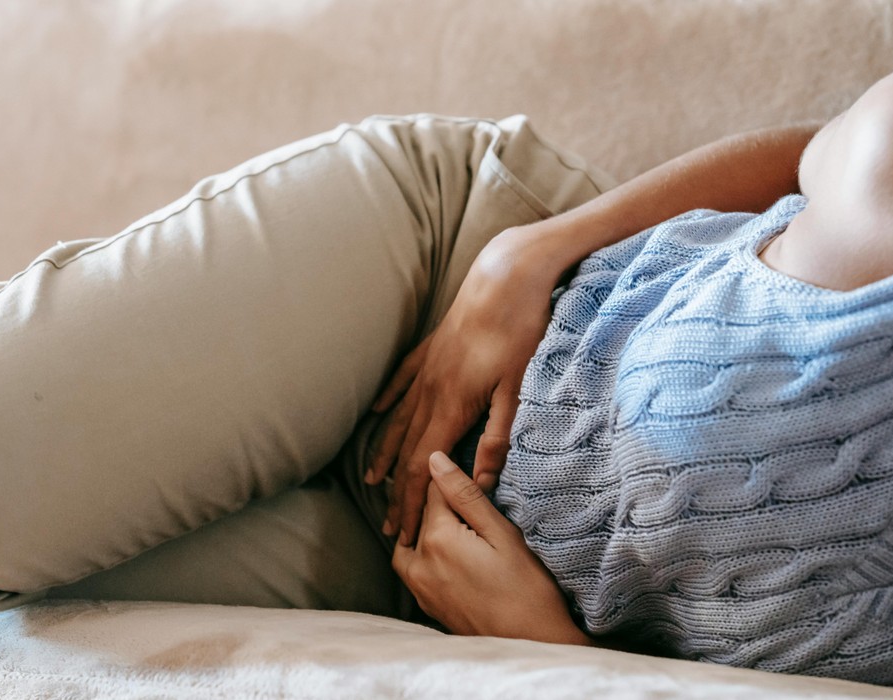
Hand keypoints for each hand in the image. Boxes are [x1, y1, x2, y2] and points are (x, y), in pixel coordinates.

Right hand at [367, 222, 567, 544]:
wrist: (507, 273)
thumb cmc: (520, 329)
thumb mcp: (517, 387)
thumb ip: (497, 435)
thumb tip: (481, 480)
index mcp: (451, 405)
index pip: (422, 466)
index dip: (409, 502)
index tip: (401, 531)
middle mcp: (430, 389)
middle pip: (406, 450)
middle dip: (396, 491)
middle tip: (387, 526)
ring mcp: (427, 368)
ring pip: (398, 419)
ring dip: (385, 453)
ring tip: (372, 480)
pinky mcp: (433, 348)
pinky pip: (401, 381)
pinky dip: (388, 403)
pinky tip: (377, 414)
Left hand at [391, 452, 589, 643]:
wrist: (533, 645)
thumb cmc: (528, 589)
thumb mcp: (503, 534)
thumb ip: (465, 495)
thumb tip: (435, 460)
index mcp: (437, 538)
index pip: (432, 490)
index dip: (451, 478)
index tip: (468, 475)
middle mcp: (419, 563)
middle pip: (420, 516)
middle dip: (440, 504)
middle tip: (469, 502)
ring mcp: (420, 588)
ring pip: (409, 543)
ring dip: (425, 530)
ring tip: (455, 527)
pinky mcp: (427, 605)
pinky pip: (412, 570)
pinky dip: (423, 555)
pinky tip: (448, 554)